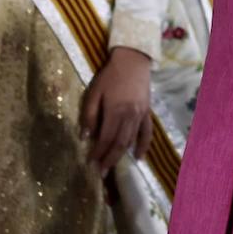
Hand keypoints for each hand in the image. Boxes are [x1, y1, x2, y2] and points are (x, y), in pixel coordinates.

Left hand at [80, 46, 152, 176]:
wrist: (133, 60)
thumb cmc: (110, 75)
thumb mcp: (94, 92)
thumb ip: (90, 115)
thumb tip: (85, 137)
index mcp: (116, 110)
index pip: (106, 137)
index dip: (98, 152)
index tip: (90, 163)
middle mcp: (130, 115)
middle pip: (120, 143)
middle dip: (109, 159)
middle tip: (101, 173)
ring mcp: (141, 114)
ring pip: (132, 140)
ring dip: (122, 155)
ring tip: (112, 167)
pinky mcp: (147, 111)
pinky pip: (147, 132)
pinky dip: (144, 145)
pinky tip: (139, 157)